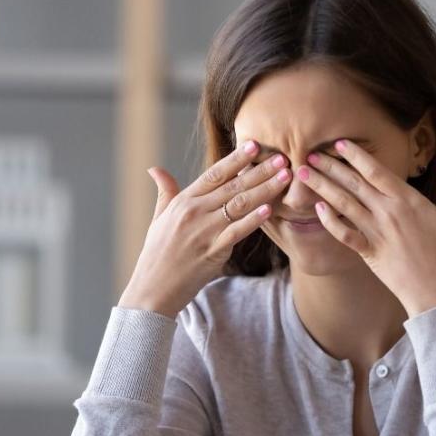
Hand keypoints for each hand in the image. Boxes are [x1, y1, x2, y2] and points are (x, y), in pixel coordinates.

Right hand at [119, 140, 291, 317]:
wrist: (152, 289)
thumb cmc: (156, 254)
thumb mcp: (158, 218)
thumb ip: (165, 191)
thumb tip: (155, 169)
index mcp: (183, 201)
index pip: (214, 174)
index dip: (236, 159)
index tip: (255, 146)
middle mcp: (194, 212)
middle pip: (232, 186)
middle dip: (259, 171)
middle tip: (282, 158)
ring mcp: (204, 232)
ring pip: (239, 205)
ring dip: (264, 190)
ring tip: (284, 178)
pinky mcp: (212, 252)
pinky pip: (237, 232)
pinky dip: (253, 220)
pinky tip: (269, 209)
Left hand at [296, 138, 435, 316]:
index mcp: (409, 202)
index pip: (377, 171)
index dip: (356, 155)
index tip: (339, 143)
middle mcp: (388, 214)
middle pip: (354, 183)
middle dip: (330, 166)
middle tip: (310, 151)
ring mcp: (376, 233)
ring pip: (344, 204)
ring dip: (321, 187)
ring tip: (303, 173)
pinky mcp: (369, 253)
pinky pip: (344, 234)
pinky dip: (330, 221)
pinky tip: (317, 209)